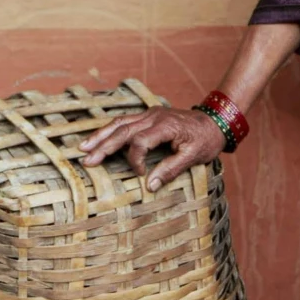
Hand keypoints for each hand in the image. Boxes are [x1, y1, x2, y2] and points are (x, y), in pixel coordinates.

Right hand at [76, 107, 226, 192]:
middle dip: (103, 145)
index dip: (136, 160)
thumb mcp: (194, 157)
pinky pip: (125, 121)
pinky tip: (98, 138)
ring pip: (119, 123)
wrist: (216, 120)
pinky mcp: (148, 115)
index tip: (141, 174)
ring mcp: (150, 113)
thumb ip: (171, 170)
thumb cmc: (207, 140)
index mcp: (166, 126)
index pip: (140, 141)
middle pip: (123, 130)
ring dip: (101, 135)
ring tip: (83, 146)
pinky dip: (109, 130)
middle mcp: (154, 116)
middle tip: (87, 159)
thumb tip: (150, 185)